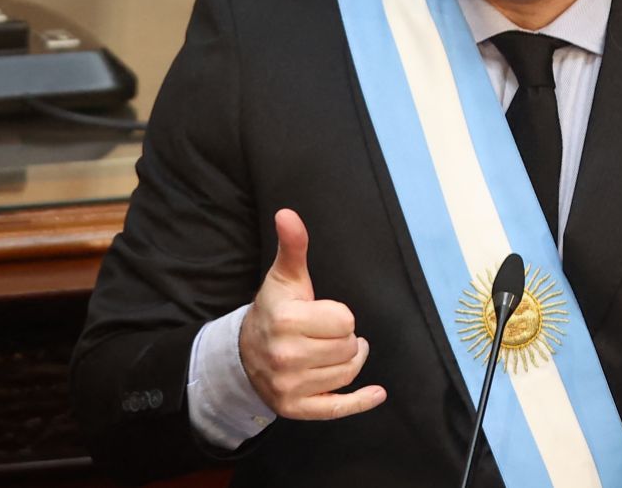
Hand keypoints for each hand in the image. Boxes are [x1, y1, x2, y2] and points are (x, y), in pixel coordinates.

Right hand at [238, 208, 387, 418]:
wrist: (244, 353)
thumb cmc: (275, 310)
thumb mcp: (284, 277)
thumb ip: (293, 246)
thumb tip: (288, 213)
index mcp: (286, 321)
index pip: (346, 321)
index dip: (340, 316)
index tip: (322, 315)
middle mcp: (286, 357)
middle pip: (349, 349)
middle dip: (344, 338)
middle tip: (325, 333)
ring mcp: (290, 386)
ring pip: (347, 373)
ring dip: (348, 361)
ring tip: (331, 350)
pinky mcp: (295, 408)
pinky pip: (338, 409)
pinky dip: (360, 401)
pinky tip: (377, 393)